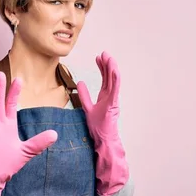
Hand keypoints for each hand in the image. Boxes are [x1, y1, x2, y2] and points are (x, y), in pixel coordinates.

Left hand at [77, 51, 128, 195]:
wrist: (103, 142)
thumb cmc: (98, 128)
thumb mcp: (87, 108)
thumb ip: (84, 96)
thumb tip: (80, 83)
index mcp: (106, 98)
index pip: (105, 80)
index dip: (102, 68)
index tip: (98, 58)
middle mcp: (111, 97)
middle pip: (109, 77)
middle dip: (106, 64)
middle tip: (103, 53)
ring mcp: (113, 100)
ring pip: (114, 80)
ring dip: (111, 67)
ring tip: (108, 56)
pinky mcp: (113, 104)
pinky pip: (115, 88)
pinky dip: (115, 77)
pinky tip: (113, 68)